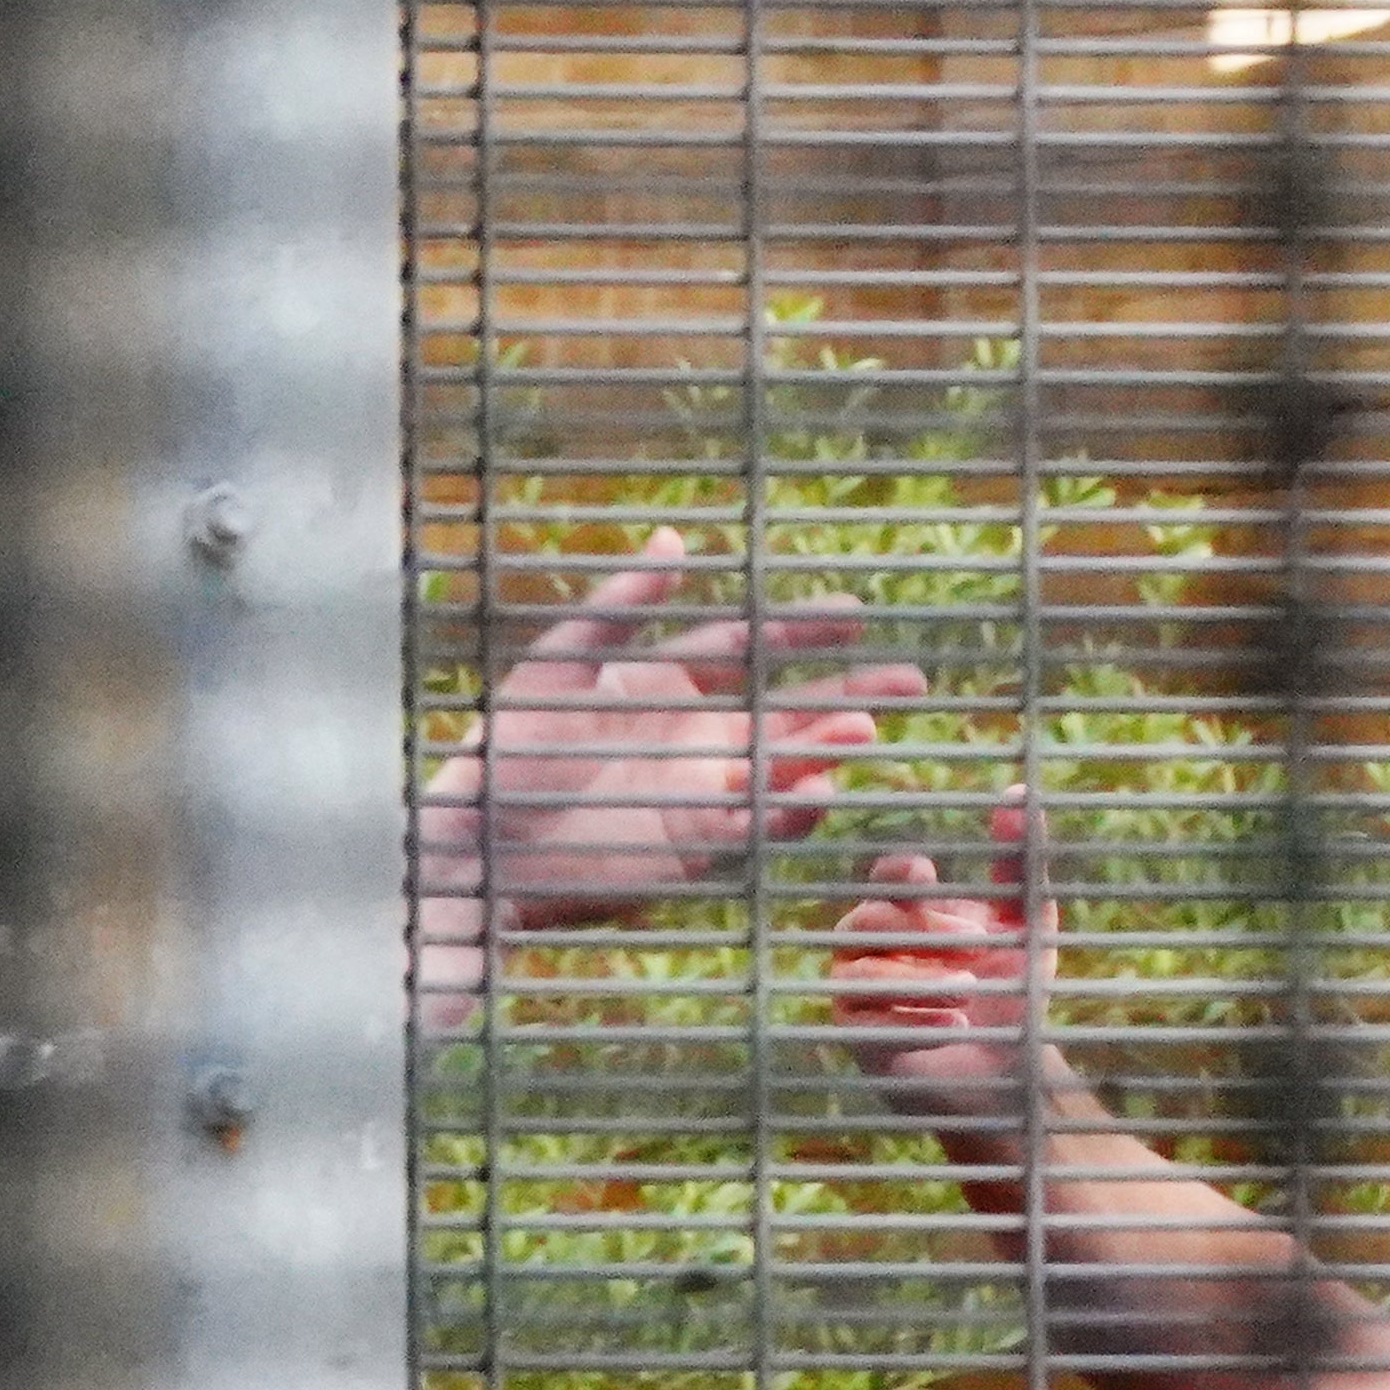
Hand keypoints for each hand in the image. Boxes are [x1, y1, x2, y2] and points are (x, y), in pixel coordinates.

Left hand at [423, 533, 919, 938]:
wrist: (480, 845)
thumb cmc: (508, 752)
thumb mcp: (560, 666)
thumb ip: (619, 610)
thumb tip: (675, 542)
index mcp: (662, 683)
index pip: (745, 647)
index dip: (798, 631)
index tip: (853, 615)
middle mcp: (692, 736)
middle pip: (785, 707)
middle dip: (846, 693)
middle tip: (909, 682)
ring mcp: (699, 792)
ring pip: (782, 765)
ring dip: (825, 748)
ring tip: (865, 729)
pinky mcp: (694, 847)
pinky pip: (757, 825)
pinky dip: (790, 808)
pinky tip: (822, 789)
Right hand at [827, 797, 1058, 1131]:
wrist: (1013, 1070)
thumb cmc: (1014, 994)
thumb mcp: (1027, 926)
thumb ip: (1019, 865)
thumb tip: (1014, 794)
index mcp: (909, 914)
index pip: (885, 880)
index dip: (897, 874)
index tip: (927, 878)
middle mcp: (873, 949)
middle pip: (868, 920)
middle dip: (921, 931)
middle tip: (977, 947)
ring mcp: (857, 993)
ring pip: (860, 970)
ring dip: (918, 978)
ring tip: (968, 991)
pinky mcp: (856, 1037)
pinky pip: (862, 1017)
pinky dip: (909, 1018)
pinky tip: (952, 1025)